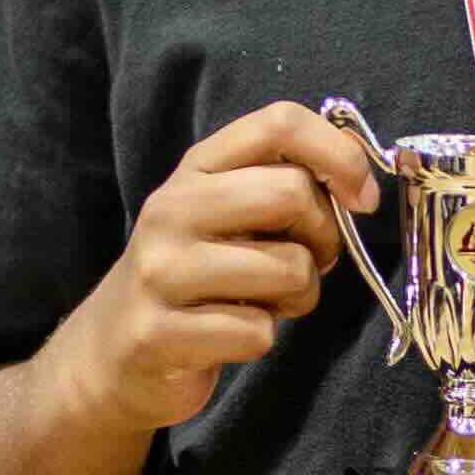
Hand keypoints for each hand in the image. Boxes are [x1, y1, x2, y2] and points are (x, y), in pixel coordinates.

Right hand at [68, 101, 373, 431]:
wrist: (113, 351)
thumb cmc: (197, 279)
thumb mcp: (229, 216)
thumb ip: (282, 187)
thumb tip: (358, 187)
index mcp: (196, 169)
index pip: (279, 123)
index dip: (338, 153)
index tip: (361, 198)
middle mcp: (172, 208)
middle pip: (291, 193)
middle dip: (324, 237)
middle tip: (307, 262)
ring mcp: (160, 270)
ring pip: (288, 269)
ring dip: (298, 297)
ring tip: (264, 302)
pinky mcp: (158, 333)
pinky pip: (257, 332)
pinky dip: (260, 340)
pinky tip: (228, 337)